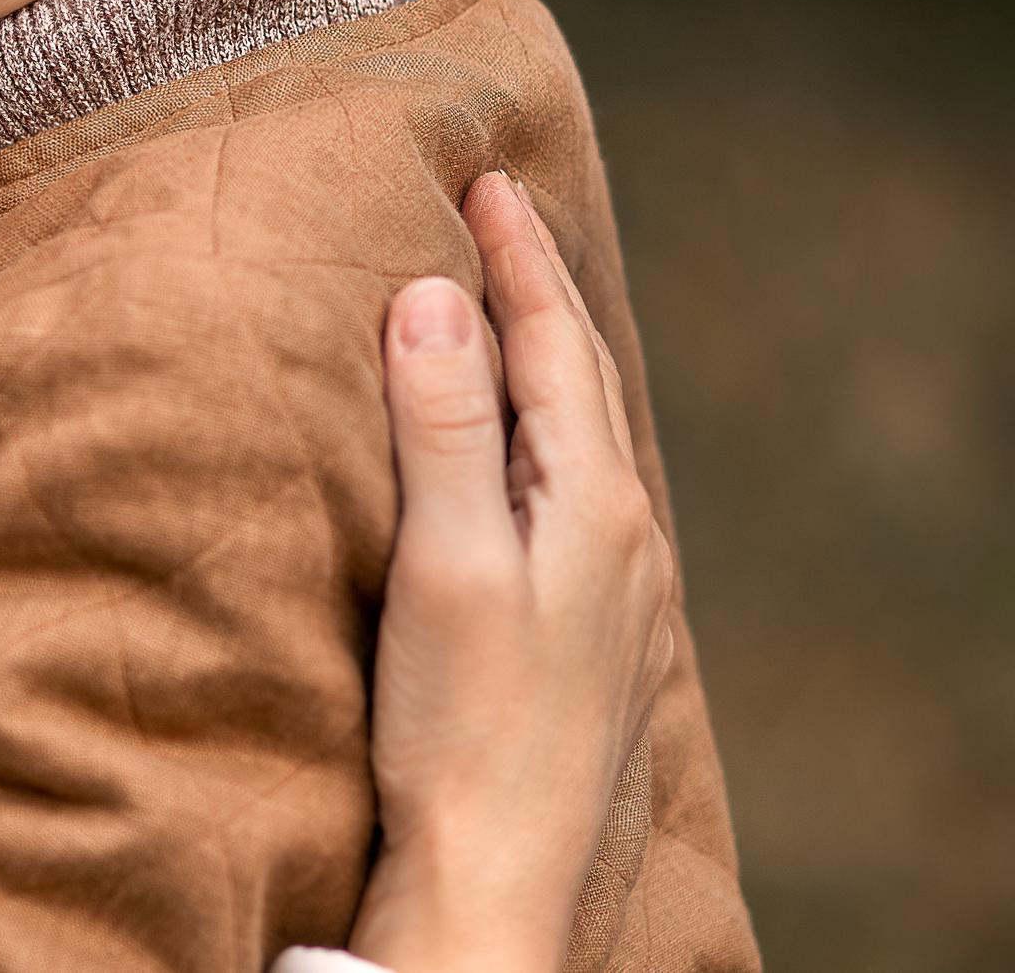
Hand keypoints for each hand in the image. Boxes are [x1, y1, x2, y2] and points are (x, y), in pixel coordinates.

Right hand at [349, 173, 675, 972]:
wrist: (496, 878)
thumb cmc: (462, 728)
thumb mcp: (443, 563)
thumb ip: (442, 428)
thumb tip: (430, 295)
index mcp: (594, 507)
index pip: (555, 344)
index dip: (517, 257)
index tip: (486, 178)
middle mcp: (625, 540)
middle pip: (585, 382)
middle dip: (542, 291)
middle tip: (501, 214)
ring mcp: (618, 594)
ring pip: (587, 438)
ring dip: (549, 360)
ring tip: (513, 309)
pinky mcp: (590, 637)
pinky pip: (579, 492)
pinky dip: (547, 432)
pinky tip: (529, 454)